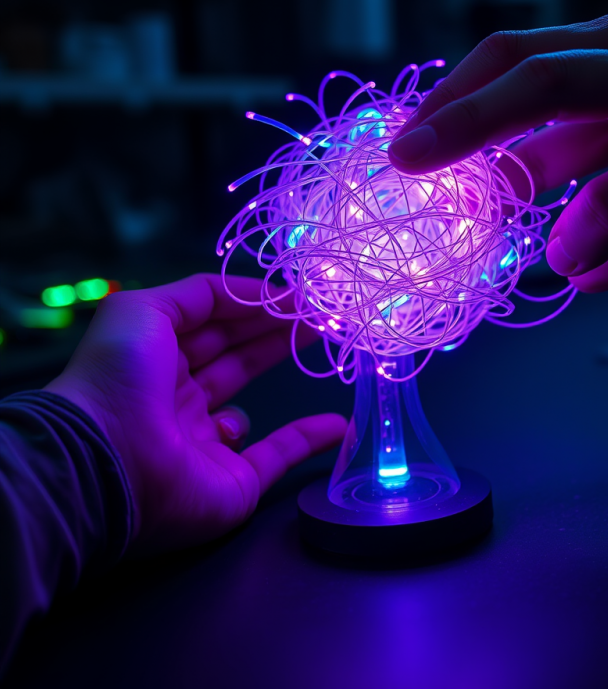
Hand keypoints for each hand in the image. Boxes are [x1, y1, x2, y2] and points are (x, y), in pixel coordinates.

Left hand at [46, 274, 345, 552]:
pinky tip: (338, 423)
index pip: (212, 325)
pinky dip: (310, 439)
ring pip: (254, 401)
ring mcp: (208, 442)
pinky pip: (279, 455)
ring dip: (284, 370)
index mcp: (157, 359)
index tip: (295, 294)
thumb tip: (251, 291)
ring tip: (323, 343)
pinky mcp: (235, 481)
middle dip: (275, 328)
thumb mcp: (143, 310)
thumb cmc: (119, 378)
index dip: (253, 306)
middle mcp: (180, 399)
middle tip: (319, 311)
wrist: (104, 464)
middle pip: (236, 356)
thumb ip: (198, 293)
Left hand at [388, 8, 607, 291]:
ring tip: (475, 225)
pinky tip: (572, 262)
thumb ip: (599, 194)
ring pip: (569, 104)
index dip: (453, 100)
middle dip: (455, 114)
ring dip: (505, 167)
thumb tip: (557, 259)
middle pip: (524, 67)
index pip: (512, 59)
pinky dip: (591, 231)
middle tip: (404, 159)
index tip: (410, 143)